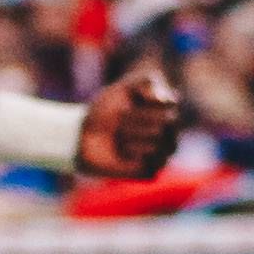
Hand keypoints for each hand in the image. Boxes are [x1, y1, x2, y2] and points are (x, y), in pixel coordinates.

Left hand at [76, 64, 184, 181]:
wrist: (82, 137)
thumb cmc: (104, 111)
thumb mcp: (122, 88)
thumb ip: (146, 82)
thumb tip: (165, 97)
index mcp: (166, 110)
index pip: (171, 103)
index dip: (147, 101)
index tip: (131, 99)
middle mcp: (169, 131)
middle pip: (167, 123)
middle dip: (136, 119)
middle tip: (119, 120)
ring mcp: (162, 152)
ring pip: (160, 143)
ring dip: (132, 135)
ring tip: (118, 136)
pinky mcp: (152, 171)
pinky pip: (155, 162)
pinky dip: (135, 154)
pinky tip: (123, 151)